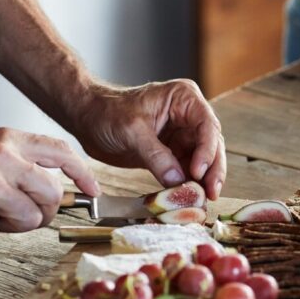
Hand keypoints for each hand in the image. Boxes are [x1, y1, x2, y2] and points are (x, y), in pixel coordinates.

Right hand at [0, 128, 99, 244]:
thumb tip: (56, 187)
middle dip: (42, 212)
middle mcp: (3, 157)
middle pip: (53, 194)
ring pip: (32, 219)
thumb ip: (21, 162)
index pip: (61, 152)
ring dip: (12, 226)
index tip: (92, 190)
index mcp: (9, 140)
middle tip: (19, 214)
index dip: (82, 174)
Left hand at [72, 80, 225, 199]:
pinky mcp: (172, 154)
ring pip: (203, 161)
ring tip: (203, 199)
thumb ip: (156, 156)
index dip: (207, 150)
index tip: (199, 171)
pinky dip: (188, 185)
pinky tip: (188, 198)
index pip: (207, 125)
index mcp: (183, 99)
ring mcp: (182, 136)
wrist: (86, 119)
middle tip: (211, 192)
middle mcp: (188, 116)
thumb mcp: (132, 130)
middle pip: (212, 145)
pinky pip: (186, 171)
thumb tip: (177, 180)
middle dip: (213, 170)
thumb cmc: (106, 111)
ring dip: (204, 181)